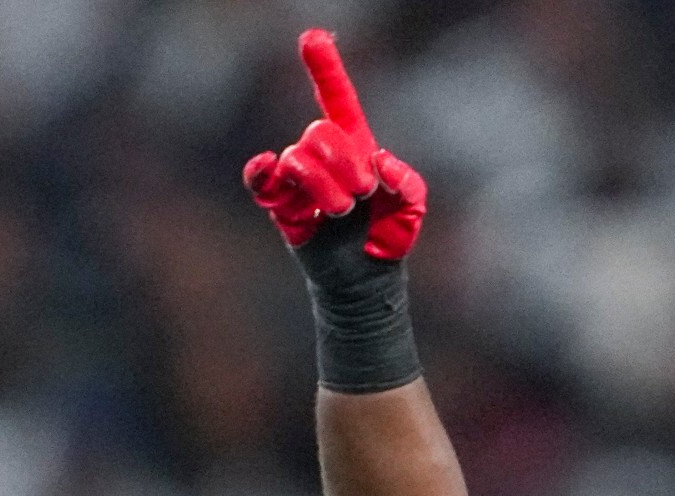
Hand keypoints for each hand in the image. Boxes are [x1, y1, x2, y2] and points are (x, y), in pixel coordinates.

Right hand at [243, 29, 426, 263]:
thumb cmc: (388, 236)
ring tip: (342, 212)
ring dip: (326, 186)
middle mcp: (323, 156)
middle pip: (319, 131)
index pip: (336, 99)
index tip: (312, 37)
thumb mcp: (412, 206)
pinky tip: (269, 167)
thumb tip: (378, 163)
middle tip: (361, 195)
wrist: (366, 280)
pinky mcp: (280, 207)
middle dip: (344, 163)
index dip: (324, 68)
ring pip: (298, 158)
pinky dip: (262, 173)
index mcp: (355, 145)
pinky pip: (261, 181)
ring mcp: (299, 180)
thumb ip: (406, 181)